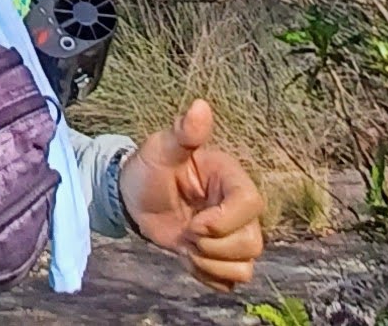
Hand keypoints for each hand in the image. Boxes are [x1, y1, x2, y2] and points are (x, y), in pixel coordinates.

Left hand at [117, 99, 264, 290]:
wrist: (135, 197)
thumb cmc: (150, 168)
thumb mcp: (161, 149)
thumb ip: (184, 132)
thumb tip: (200, 106)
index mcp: (232, 180)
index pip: (251, 206)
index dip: (223, 221)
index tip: (194, 223)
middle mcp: (240, 209)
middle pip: (252, 242)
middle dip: (212, 246)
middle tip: (185, 232)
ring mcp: (234, 235)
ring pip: (245, 265)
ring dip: (210, 263)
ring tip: (186, 245)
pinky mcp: (224, 257)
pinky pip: (233, 280)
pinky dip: (209, 276)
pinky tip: (189, 258)